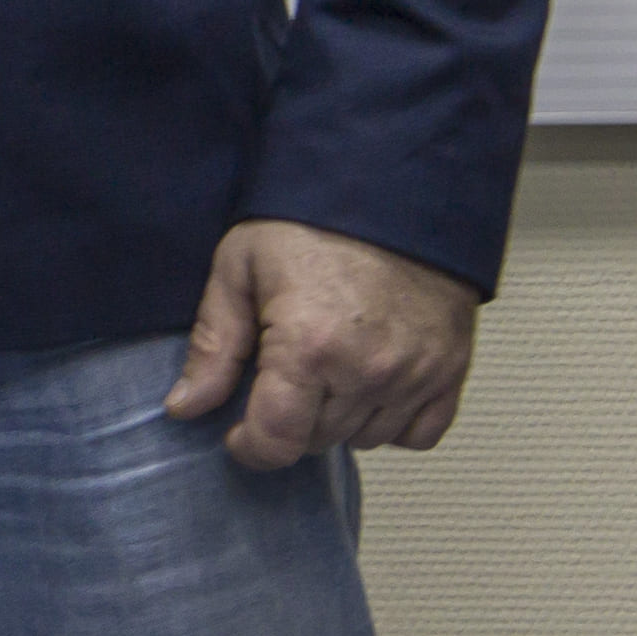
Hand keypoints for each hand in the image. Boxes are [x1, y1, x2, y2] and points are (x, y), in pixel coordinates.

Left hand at [164, 217, 479, 465]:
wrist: (390, 187)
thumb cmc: (309, 222)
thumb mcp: (239, 268)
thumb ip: (213, 345)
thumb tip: (185, 408)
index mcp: (309, 346)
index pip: (278, 440)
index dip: (250, 448)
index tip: (239, 435)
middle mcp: (368, 369)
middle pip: (317, 441)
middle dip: (289, 421)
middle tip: (280, 376)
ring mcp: (417, 373)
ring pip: (366, 439)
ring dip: (338, 420)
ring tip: (324, 370)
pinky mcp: (451, 369)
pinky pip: (420, 434)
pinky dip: (393, 422)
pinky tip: (369, 384)